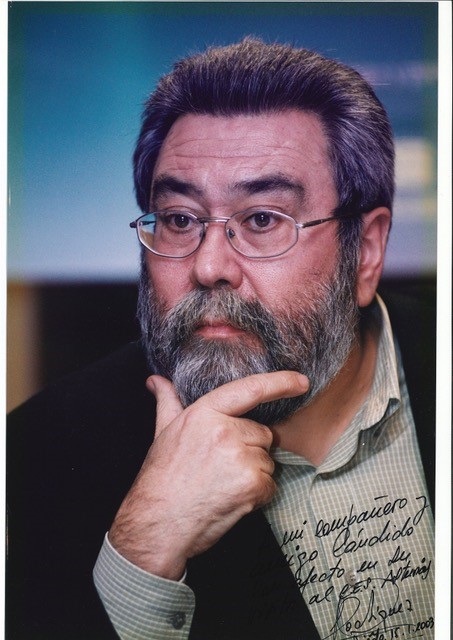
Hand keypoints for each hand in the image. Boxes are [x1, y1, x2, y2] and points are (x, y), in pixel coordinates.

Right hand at [108, 371, 307, 579]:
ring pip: (267, 460)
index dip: (280, 382)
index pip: (250, 389)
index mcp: (205, 413)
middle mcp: (225, 430)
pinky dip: (257, 494)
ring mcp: (240, 457)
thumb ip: (167, 401)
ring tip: (222, 484)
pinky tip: (231, 498)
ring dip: (253, 473)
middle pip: (262, 433)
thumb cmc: (161, 477)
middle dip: (249, 449)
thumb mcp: (162, 432)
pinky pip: (270, 484)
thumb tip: (156, 380)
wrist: (158, 523)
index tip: (301, 381)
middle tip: (220, 467)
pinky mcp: (252, 484)